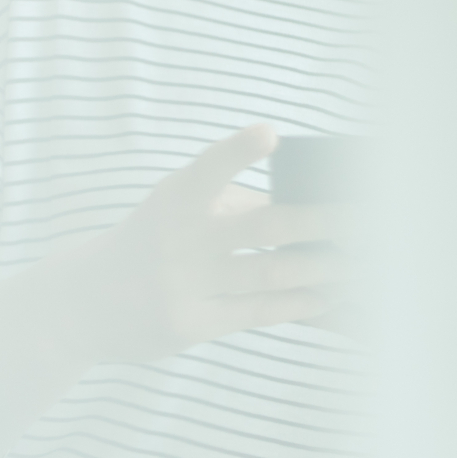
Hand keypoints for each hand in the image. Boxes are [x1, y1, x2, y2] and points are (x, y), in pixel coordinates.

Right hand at [17, 125, 347, 366]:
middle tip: (376, 215)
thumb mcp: (177, 209)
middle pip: (267, 226)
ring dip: (327, 267)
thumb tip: (319, 206)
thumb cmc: (154, 241)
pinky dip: (301, 302)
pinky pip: (260, 311)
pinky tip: (331, 295)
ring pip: (274, 272)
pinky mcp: (189, 324)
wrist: (80, 304)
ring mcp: (183, 283)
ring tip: (368, 260)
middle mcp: (179, 238)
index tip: (269, 134)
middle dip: (327, 220)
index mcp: (177, 198)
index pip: (210, 169)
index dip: (238, 151)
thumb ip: (234, 203)